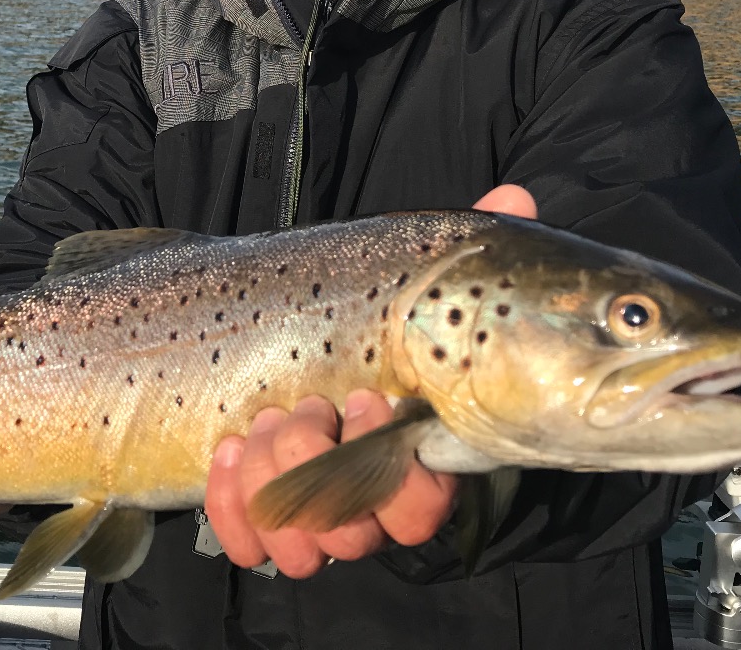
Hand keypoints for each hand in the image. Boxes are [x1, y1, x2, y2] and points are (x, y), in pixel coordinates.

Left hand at [202, 183, 536, 577]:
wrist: (262, 324)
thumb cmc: (357, 308)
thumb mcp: (412, 277)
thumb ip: (466, 249)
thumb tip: (514, 194)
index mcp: (413, 454)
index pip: (426, 508)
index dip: (403, 478)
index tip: (374, 398)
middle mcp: (364, 499)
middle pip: (359, 537)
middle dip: (325, 470)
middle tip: (307, 405)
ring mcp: (306, 511)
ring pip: (301, 546)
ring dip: (274, 480)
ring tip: (260, 420)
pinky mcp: (251, 512)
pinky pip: (244, 544)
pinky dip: (230, 503)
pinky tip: (226, 449)